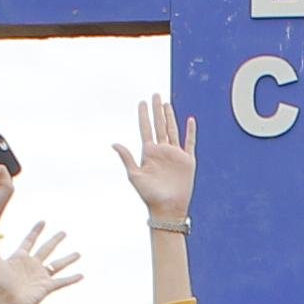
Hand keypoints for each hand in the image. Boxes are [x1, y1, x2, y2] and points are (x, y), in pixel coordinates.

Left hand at [0, 223, 83, 303]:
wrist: (7, 303)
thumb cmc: (0, 285)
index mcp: (21, 257)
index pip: (30, 240)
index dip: (36, 231)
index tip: (43, 221)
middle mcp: (32, 265)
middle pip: (47, 249)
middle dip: (55, 240)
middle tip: (63, 232)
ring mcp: (41, 275)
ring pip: (58, 264)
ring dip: (68, 259)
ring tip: (78, 254)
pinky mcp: (47, 286)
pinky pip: (62, 281)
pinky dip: (72, 279)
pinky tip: (81, 275)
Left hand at [113, 92, 195, 220]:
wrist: (168, 208)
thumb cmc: (149, 195)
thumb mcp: (135, 175)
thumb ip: (126, 158)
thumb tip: (114, 143)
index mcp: (148, 153)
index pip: (145, 129)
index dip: (143, 115)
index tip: (142, 102)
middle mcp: (162, 151)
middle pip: (159, 125)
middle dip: (157, 110)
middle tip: (155, 94)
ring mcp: (175, 154)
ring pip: (172, 130)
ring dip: (170, 116)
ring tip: (166, 103)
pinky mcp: (187, 160)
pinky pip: (189, 142)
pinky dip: (190, 131)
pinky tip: (189, 120)